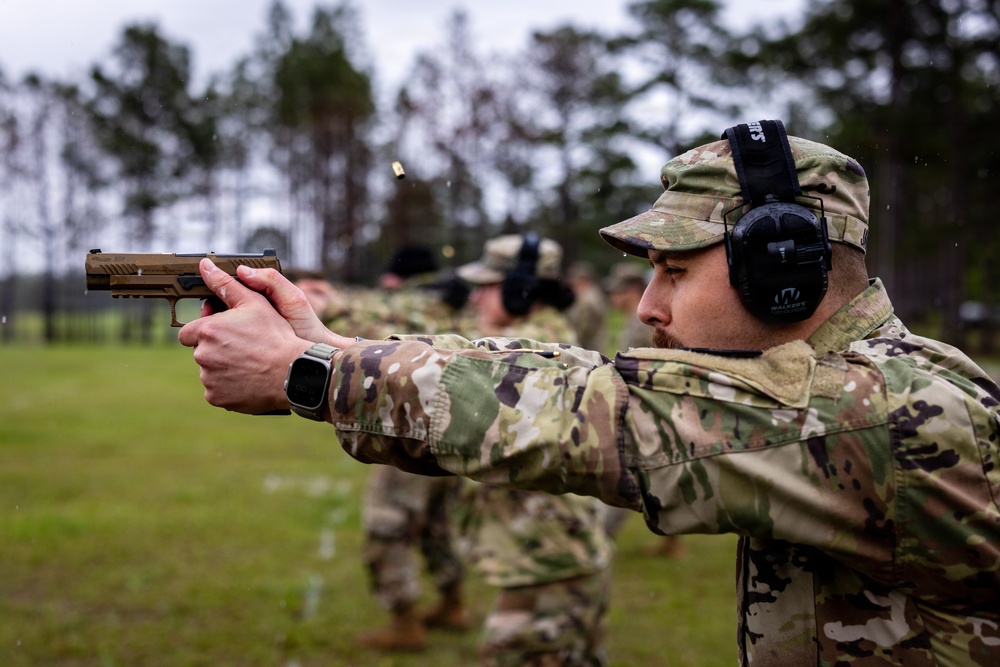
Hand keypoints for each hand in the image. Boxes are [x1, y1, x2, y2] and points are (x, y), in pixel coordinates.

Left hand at [178, 259, 311, 413]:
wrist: (293, 372)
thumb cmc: (276, 335)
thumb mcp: (254, 303)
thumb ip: (225, 284)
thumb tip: (204, 265)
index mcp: (208, 331)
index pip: (188, 333)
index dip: (205, 332)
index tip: (223, 334)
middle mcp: (203, 355)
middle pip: (201, 352)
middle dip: (216, 350)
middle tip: (243, 348)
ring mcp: (209, 379)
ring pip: (209, 372)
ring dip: (222, 369)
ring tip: (249, 365)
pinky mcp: (216, 398)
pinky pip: (216, 391)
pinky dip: (228, 387)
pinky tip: (247, 380)